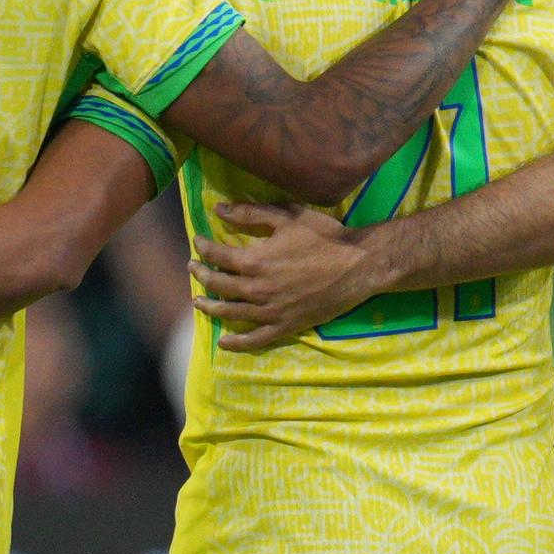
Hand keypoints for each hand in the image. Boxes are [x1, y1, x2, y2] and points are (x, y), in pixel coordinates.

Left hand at [193, 199, 389, 351]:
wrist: (359, 266)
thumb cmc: (325, 237)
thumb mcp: (288, 217)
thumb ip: (250, 213)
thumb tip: (218, 209)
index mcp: (255, 261)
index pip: (218, 255)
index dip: (204, 247)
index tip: (198, 241)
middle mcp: (257, 289)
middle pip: (219, 284)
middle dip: (202, 275)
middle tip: (193, 268)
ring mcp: (271, 311)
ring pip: (230, 312)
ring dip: (210, 307)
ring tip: (198, 301)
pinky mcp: (286, 326)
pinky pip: (255, 339)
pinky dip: (237, 343)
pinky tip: (224, 342)